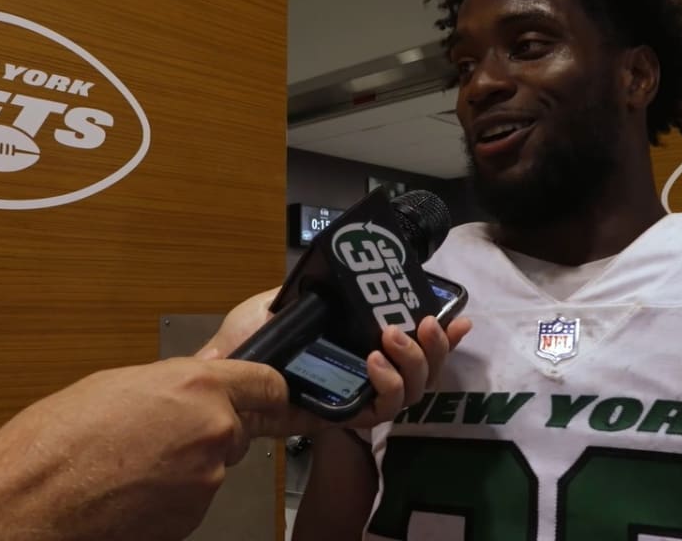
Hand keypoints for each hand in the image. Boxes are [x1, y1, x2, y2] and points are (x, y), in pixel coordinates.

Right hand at [0, 358, 290, 540]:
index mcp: (197, 386)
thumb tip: (198, 383)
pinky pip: (193, 498)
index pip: (271, 385)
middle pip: (240, 428)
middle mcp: (212, 431)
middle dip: (215, 429)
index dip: (271, 392)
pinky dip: (171, 494)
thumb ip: (175, 383)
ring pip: (214, 465)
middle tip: (167, 434)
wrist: (28, 507)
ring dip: (188, 463)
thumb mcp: (119, 385)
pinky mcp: (192, 519)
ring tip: (131, 462)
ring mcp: (206, 480)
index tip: (281, 399)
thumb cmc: (54, 444)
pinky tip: (131, 488)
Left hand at [199, 287, 472, 435]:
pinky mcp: (345, 417)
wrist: (221, 377)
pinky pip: (381, 411)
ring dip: (414, 362)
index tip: (459, 318)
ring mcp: (359, 395)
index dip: (443, 336)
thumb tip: (342, 265)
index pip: (415, 344)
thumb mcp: (281, 303)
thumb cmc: (246, 343)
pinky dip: (386, 387)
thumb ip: (311, 290)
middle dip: (435, 346)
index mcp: (361, 343)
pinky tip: (375, 363)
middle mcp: (368, 371)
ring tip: (392, 338)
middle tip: (420, 323)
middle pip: (425, 370)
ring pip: (413, 391)